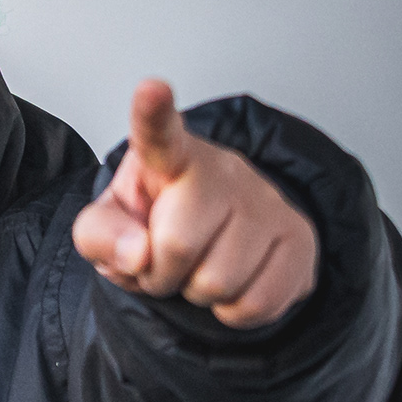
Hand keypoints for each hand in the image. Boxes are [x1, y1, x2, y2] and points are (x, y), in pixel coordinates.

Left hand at [72, 80, 318, 330]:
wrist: (217, 238)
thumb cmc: (156, 222)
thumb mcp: (108, 226)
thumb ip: (100, 235)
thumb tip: (139, 254)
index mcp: (170, 156)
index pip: (158, 132)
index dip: (152, 111)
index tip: (152, 89)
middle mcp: (225, 170)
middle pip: (178, 245)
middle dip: (162, 273)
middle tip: (165, 261)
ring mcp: (268, 203)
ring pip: (220, 283)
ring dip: (198, 294)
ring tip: (199, 267)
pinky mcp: (300, 239)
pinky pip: (255, 304)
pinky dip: (232, 312)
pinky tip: (231, 283)